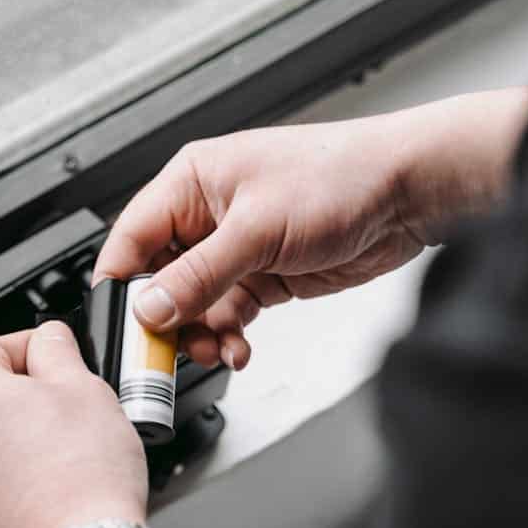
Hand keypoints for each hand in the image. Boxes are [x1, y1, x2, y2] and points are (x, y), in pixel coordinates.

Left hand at [0, 320, 146, 527]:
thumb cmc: (81, 478)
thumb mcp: (83, 386)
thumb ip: (57, 349)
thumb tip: (49, 338)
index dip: (30, 344)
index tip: (58, 353)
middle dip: (29, 394)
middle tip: (74, 404)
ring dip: (24, 438)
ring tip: (71, 450)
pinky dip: (19, 479)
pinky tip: (58, 486)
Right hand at [93, 88, 527, 368]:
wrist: (408, 194)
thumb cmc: (340, 176)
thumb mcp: (256, 230)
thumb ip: (198, 274)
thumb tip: (149, 307)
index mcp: (192, 182)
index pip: (132, 238)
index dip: (121, 284)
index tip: (119, 325)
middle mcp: (207, 215)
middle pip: (158, 279)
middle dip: (164, 319)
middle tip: (170, 351)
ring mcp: (235, 247)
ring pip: (192, 305)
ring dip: (200, 334)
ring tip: (217, 349)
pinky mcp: (262, 275)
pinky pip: (227, 315)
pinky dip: (228, 337)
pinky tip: (238, 348)